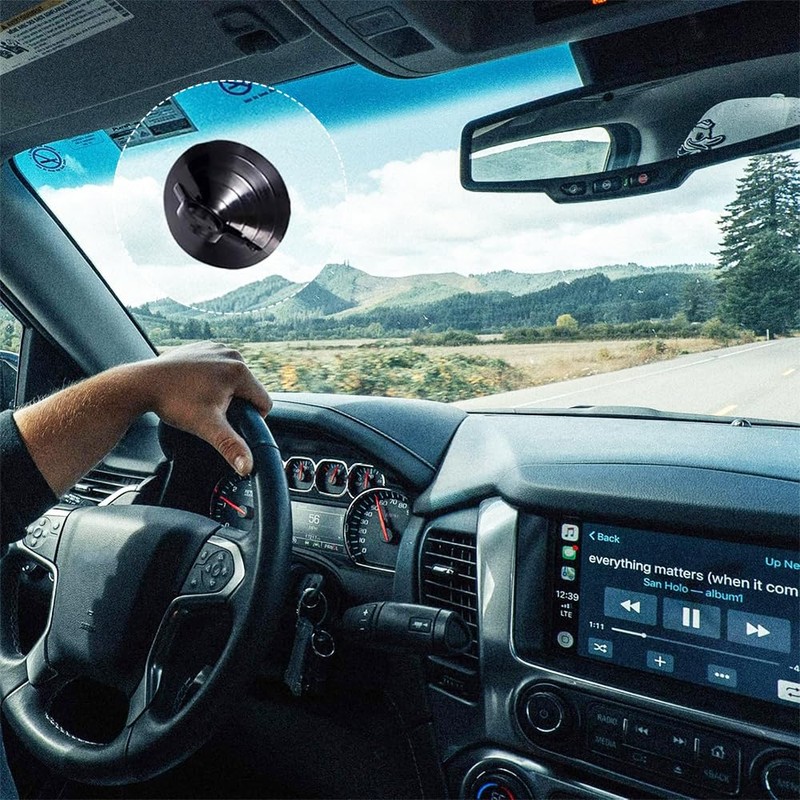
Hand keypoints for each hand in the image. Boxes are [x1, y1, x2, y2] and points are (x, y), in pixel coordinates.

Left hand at [143, 342, 271, 475]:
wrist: (143, 383)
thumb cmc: (174, 402)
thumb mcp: (207, 427)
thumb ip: (231, 446)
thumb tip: (247, 466)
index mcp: (239, 370)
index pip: (264, 402)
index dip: (251, 417)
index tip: (227, 420)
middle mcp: (231, 354)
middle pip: (248, 389)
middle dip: (235, 403)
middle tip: (209, 409)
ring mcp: (217, 348)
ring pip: (234, 379)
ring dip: (224, 391)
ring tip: (201, 398)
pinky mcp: (204, 347)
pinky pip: (219, 367)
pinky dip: (212, 378)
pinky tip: (195, 386)